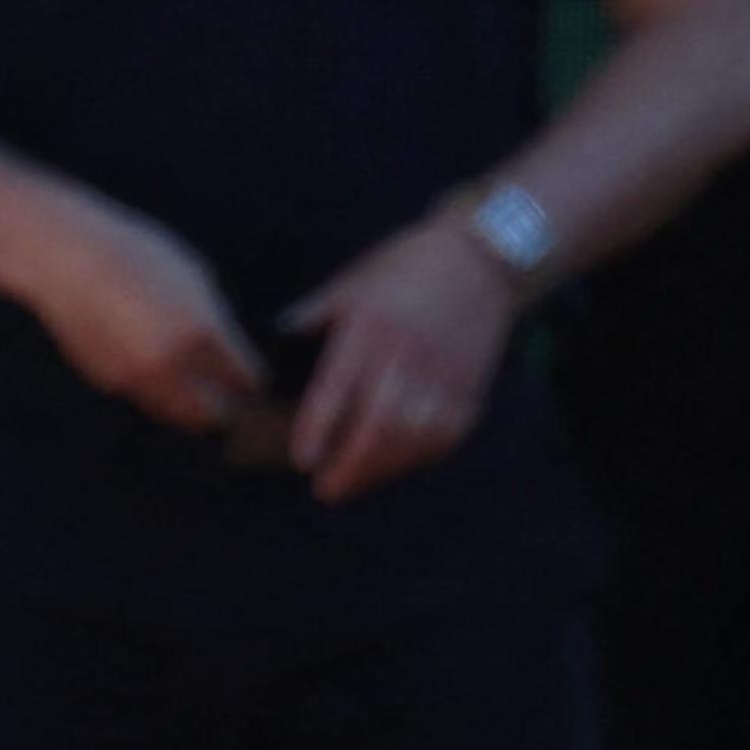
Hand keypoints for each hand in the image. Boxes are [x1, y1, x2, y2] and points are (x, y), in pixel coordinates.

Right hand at [26, 195, 267, 433]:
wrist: (63, 258)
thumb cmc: (132, 252)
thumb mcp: (191, 274)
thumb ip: (215, 319)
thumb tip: (231, 352)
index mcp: (200, 331)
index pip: (246, 379)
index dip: (254, 380)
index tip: (254, 376)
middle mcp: (171, 363)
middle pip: (217, 414)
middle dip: (230, 407)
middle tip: (233, 396)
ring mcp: (138, 379)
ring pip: (180, 416)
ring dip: (195, 409)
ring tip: (202, 393)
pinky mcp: (111, 384)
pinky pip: (148, 400)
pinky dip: (161, 394)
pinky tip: (160, 371)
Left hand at [281, 217, 515, 503]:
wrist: (478, 260)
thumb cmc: (402, 270)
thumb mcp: (351, 284)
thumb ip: (313, 319)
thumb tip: (271, 353)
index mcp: (370, 325)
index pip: (338, 386)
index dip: (318, 426)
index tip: (303, 459)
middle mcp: (407, 353)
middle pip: (379, 423)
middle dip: (350, 464)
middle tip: (326, 489)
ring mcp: (443, 375)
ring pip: (412, 438)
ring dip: (382, 468)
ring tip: (355, 481)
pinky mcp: (469, 390)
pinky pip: (443, 437)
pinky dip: (417, 457)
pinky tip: (396, 463)